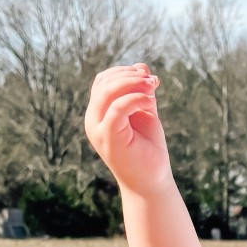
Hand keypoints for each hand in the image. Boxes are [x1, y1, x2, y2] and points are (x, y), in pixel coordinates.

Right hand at [84, 65, 170, 196]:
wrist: (151, 181)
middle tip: (153, 81)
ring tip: (153, 87)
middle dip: (130, 76)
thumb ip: (141, 91)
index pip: (103, 81)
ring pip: (107, 92)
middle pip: (104, 83)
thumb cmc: (147, 149)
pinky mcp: (108, 137)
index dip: (124, 72)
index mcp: (98, 113)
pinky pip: (117, 108)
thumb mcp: (145, 113)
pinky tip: (150, 102)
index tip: (149, 76)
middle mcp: (93, 119)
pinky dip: (135, 99)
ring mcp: (97, 129)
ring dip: (133, 84)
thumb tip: (141, 65)